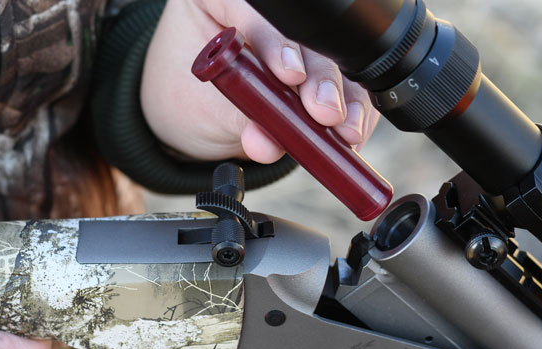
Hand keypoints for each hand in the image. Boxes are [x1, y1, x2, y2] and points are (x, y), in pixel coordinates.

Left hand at [141, 0, 380, 163]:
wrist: (194, 117)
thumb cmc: (188, 101)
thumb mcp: (207, 111)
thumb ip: (240, 122)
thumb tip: (268, 142)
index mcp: (218, 1)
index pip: (257, 11)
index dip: (276, 43)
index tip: (290, 77)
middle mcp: (263, 11)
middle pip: (304, 34)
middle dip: (321, 78)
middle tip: (324, 113)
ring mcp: (297, 37)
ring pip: (334, 58)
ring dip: (345, 98)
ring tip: (345, 131)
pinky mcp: (322, 63)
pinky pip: (347, 81)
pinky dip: (352, 109)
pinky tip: (352, 129)